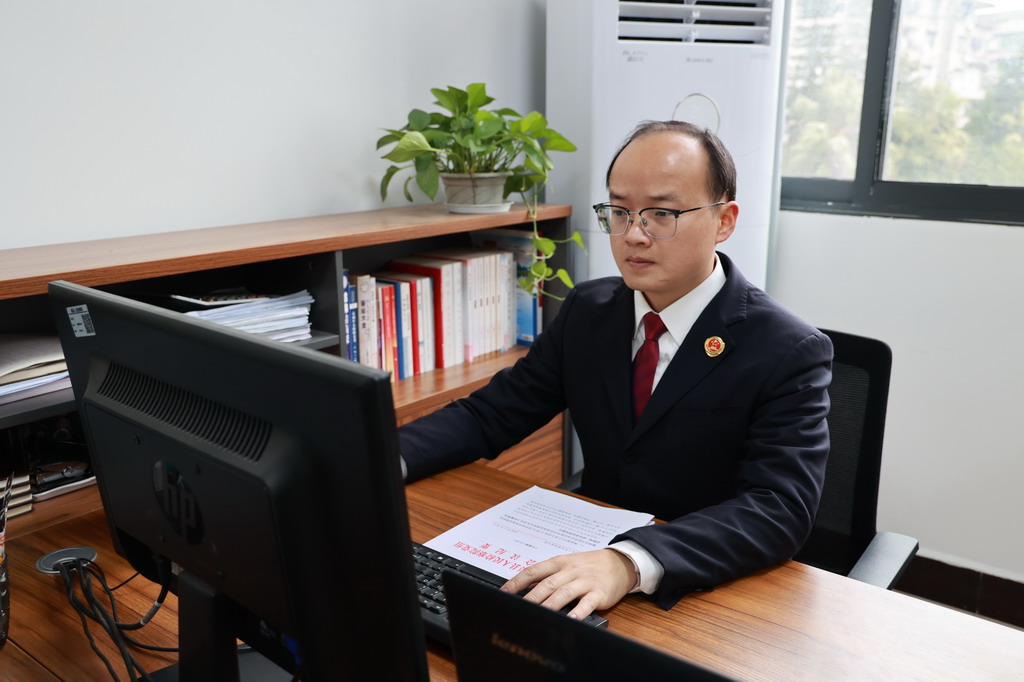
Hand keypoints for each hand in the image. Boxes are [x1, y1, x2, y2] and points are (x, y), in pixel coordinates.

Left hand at [500, 549, 636, 619]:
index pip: (533, 571)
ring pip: (563, 594)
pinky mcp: (599, 593)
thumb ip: (547, 576)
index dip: (516, 583)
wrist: (619, 563)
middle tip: (516, 610)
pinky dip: (577, 613)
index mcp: (559, 562)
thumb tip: (524, 589)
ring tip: (538, 617)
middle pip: (546, 585)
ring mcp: (585, 581)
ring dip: (549, 607)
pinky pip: (586, 603)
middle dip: (530, 599)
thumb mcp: (567, 564)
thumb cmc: (589, 565)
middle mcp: (570, 571)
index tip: (503, 593)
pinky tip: (570, 620)